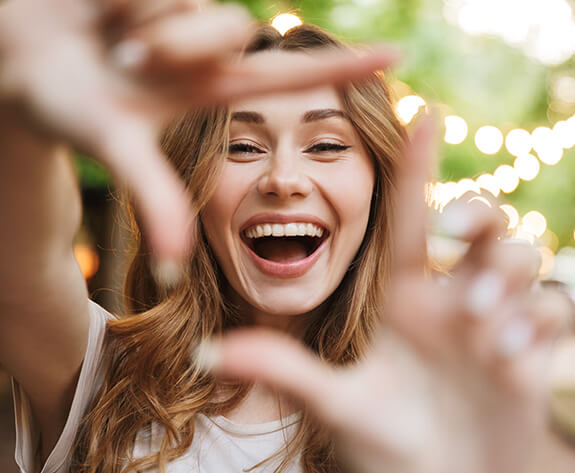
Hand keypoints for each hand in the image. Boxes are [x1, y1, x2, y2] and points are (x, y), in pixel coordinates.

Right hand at [0, 0, 398, 267]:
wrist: (15, 57)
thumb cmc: (58, 103)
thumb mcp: (112, 145)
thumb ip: (153, 196)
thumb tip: (174, 267)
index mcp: (210, 91)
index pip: (291, 80)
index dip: (343, 70)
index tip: (398, 58)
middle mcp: (206, 51)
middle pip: (231, 30)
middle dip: (179, 43)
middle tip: (126, 59)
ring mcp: (184, 13)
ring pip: (201, 5)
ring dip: (148, 24)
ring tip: (111, 40)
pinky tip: (105, 9)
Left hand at [202, 117, 570, 472]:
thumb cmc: (390, 446)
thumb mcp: (337, 405)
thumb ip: (283, 372)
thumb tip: (209, 353)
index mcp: (404, 300)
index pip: (409, 221)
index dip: (416, 167)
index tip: (422, 110)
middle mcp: (451, 301)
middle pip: (482, 224)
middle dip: (480, 218)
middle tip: (460, 241)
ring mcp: (495, 324)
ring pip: (522, 261)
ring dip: (509, 284)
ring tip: (485, 333)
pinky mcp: (533, 352)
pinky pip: (553, 315)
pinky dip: (538, 331)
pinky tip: (513, 365)